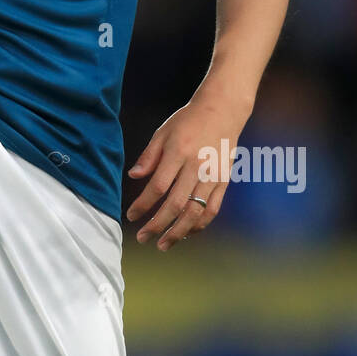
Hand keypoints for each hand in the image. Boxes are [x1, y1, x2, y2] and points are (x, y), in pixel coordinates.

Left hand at [125, 84, 250, 251]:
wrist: (223, 111)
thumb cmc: (188, 121)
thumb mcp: (163, 132)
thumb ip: (149, 156)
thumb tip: (133, 177)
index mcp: (178, 153)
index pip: (158, 187)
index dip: (143, 205)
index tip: (131, 216)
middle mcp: (197, 167)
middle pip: (175, 204)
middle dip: (157, 225)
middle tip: (143, 238)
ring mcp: (213, 176)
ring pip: (195, 212)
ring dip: (178, 232)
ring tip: (163, 244)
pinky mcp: (225, 181)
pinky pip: (212, 209)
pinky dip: (199, 224)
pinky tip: (185, 232)